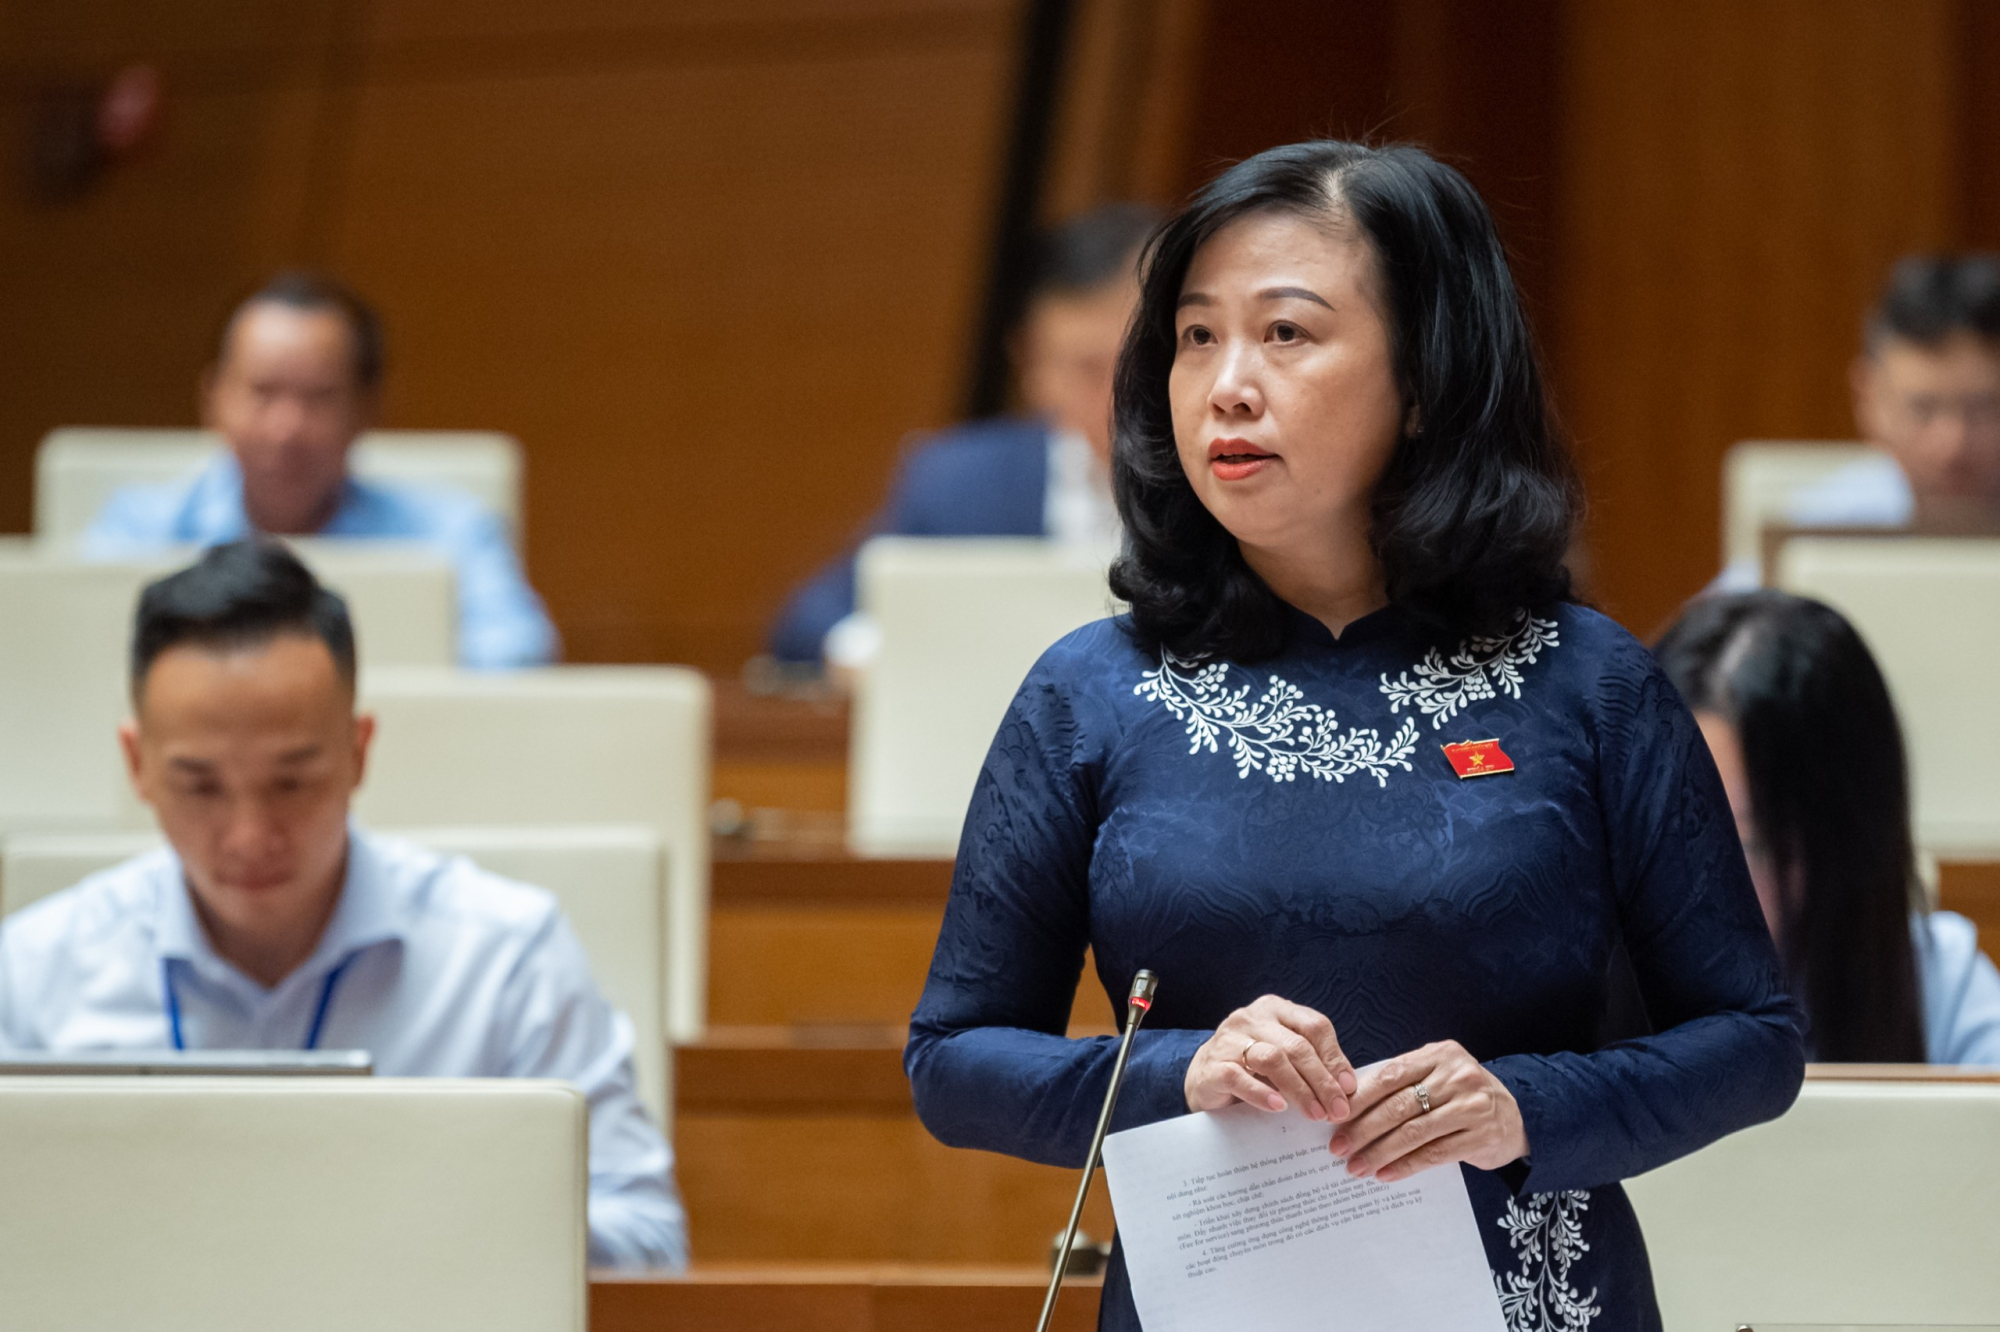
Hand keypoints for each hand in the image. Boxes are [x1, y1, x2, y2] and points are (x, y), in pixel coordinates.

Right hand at [1184, 995, 1356, 1121]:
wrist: (1204, 1079)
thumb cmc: (1253, 1069)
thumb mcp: (1285, 1058)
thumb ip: (1311, 1063)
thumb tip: (1347, 1088)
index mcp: (1276, 1009)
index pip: (1314, 1026)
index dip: (1335, 1057)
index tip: (1349, 1088)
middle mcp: (1252, 1018)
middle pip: (1296, 1046)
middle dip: (1322, 1081)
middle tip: (1337, 1110)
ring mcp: (1229, 1039)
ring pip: (1272, 1058)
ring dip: (1299, 1089)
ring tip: (1315, 1114)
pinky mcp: (1212, 1065)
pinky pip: (1239, 1077)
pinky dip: (1262, 1093)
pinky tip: (1278, 1107)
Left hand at [1328, 1040, 1528, 1182]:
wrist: (1517, 1118)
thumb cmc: (1462, 1096)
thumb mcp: (1438, 1076)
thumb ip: (1403, 1084)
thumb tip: (1349, 1106)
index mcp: (1440, 1055)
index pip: (1390, 1075)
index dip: (1360, 1098)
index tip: (1334, 1116)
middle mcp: (1457, 1076)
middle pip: (1399, 1105)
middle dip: (1363, 1129)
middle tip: (1338, 1147)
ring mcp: (1472, 1106)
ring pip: (1413, 1132)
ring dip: (1379, 1152)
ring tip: (1356, 1167)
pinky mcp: (1480, 1137)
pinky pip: (1434, 1154)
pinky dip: (1405, 1166)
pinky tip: (1385, 1174)